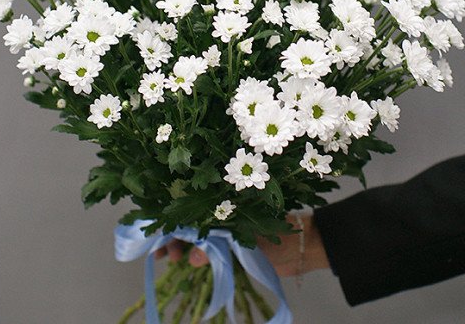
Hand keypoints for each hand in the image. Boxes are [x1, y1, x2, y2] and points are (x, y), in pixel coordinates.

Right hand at [154, 212, 329, 275]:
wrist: (304, 246)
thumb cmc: (280, 228)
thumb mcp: (248, 233)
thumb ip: (221, 243)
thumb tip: (194, 257)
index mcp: (226, 201)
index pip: (192, 207)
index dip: (175, 219)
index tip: (160, 233)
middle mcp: (223, 213)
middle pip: (191, 222)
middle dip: (174, 235)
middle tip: (165, 253)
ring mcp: (227, 231)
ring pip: (196, 238)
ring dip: (183, 247)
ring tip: (174, 259)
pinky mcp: (232, 248)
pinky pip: (208, 251)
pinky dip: (197, 256)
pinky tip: (188, 263)